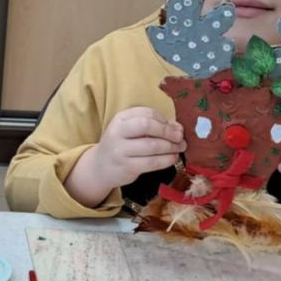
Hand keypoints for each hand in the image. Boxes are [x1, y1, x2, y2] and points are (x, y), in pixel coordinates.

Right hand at [64, 106, 185, 206]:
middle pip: (147, 125)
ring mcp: (121, 150)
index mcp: (120, 118)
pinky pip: (152, 162)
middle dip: (168, 131)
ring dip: (171, 147)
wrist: (100, 167)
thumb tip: (178, 127)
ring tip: (180, 148)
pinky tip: (172, 158)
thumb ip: (152, 126)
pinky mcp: (127, 167)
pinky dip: (167, 160)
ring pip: (152, 146)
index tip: (174, 127)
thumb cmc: (121, 145)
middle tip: (180, 137)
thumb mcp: (130, 130)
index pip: (147, 113)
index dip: (164, 120)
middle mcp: (118, 132)